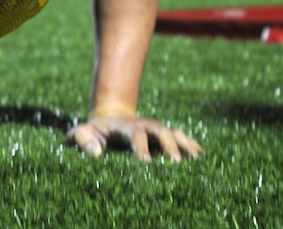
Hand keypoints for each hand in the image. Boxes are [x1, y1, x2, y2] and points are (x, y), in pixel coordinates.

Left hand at [68, 114, 202, 162]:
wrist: (108, 119)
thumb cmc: (92, 133)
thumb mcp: (81, 133)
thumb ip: (81, 140)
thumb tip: (95, 152)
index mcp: (125, 128)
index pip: (135, 136)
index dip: (141, 148)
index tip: (146, 164)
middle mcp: (144, 126)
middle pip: (161, 132)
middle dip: (169, 147)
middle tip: (176, 163)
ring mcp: (156, 129)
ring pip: (174, 133)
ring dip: (185, 144)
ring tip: (196, 159)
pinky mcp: (163, 135)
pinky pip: (181, 137)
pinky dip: (191, 144)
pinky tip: (202, 156)